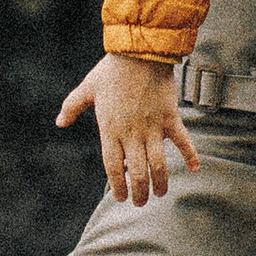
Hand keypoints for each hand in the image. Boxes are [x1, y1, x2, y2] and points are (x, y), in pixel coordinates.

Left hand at [57, 50, 200, 202]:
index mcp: (110, 129)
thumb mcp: (87, 88)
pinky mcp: (170, 118)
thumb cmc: (111, 70)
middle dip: (139, 192)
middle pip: (136, 172)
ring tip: (160, 193)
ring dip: (161, 182)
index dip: (117, 185)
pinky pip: (183, 141)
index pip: (113, 167)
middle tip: (141, 203)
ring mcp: (152, 127)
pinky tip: (195, 170)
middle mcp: (132, 133)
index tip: (120, 197)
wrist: (140, 52)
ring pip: (158, 164)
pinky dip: (191, 155)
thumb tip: (59, 122)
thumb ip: (72, 107)